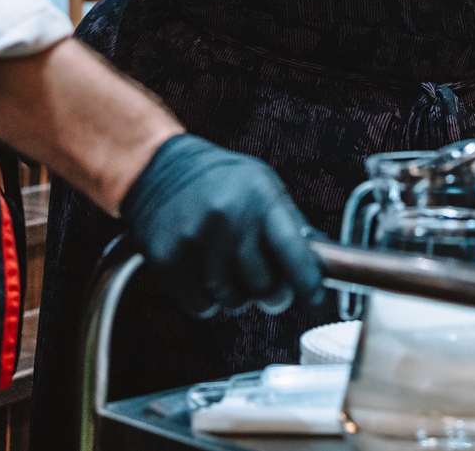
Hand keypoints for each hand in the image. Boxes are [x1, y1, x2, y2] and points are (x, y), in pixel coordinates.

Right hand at [121, 135, 324, 317]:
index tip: (313, 300)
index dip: (307, 284)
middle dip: (271, 294)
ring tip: (228, 268)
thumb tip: (316, 268)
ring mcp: (194, 240)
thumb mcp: (262, 186)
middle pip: (263, 286)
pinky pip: (201, 306)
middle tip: (267, 287)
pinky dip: (207, 299)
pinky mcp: (167, 260)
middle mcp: (227, 217)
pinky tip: (203, 272)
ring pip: (232, 301)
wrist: (158, 169)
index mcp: (258, 197)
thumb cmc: (219, 181)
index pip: (292, 251)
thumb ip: (288, 225)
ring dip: (235, 295)